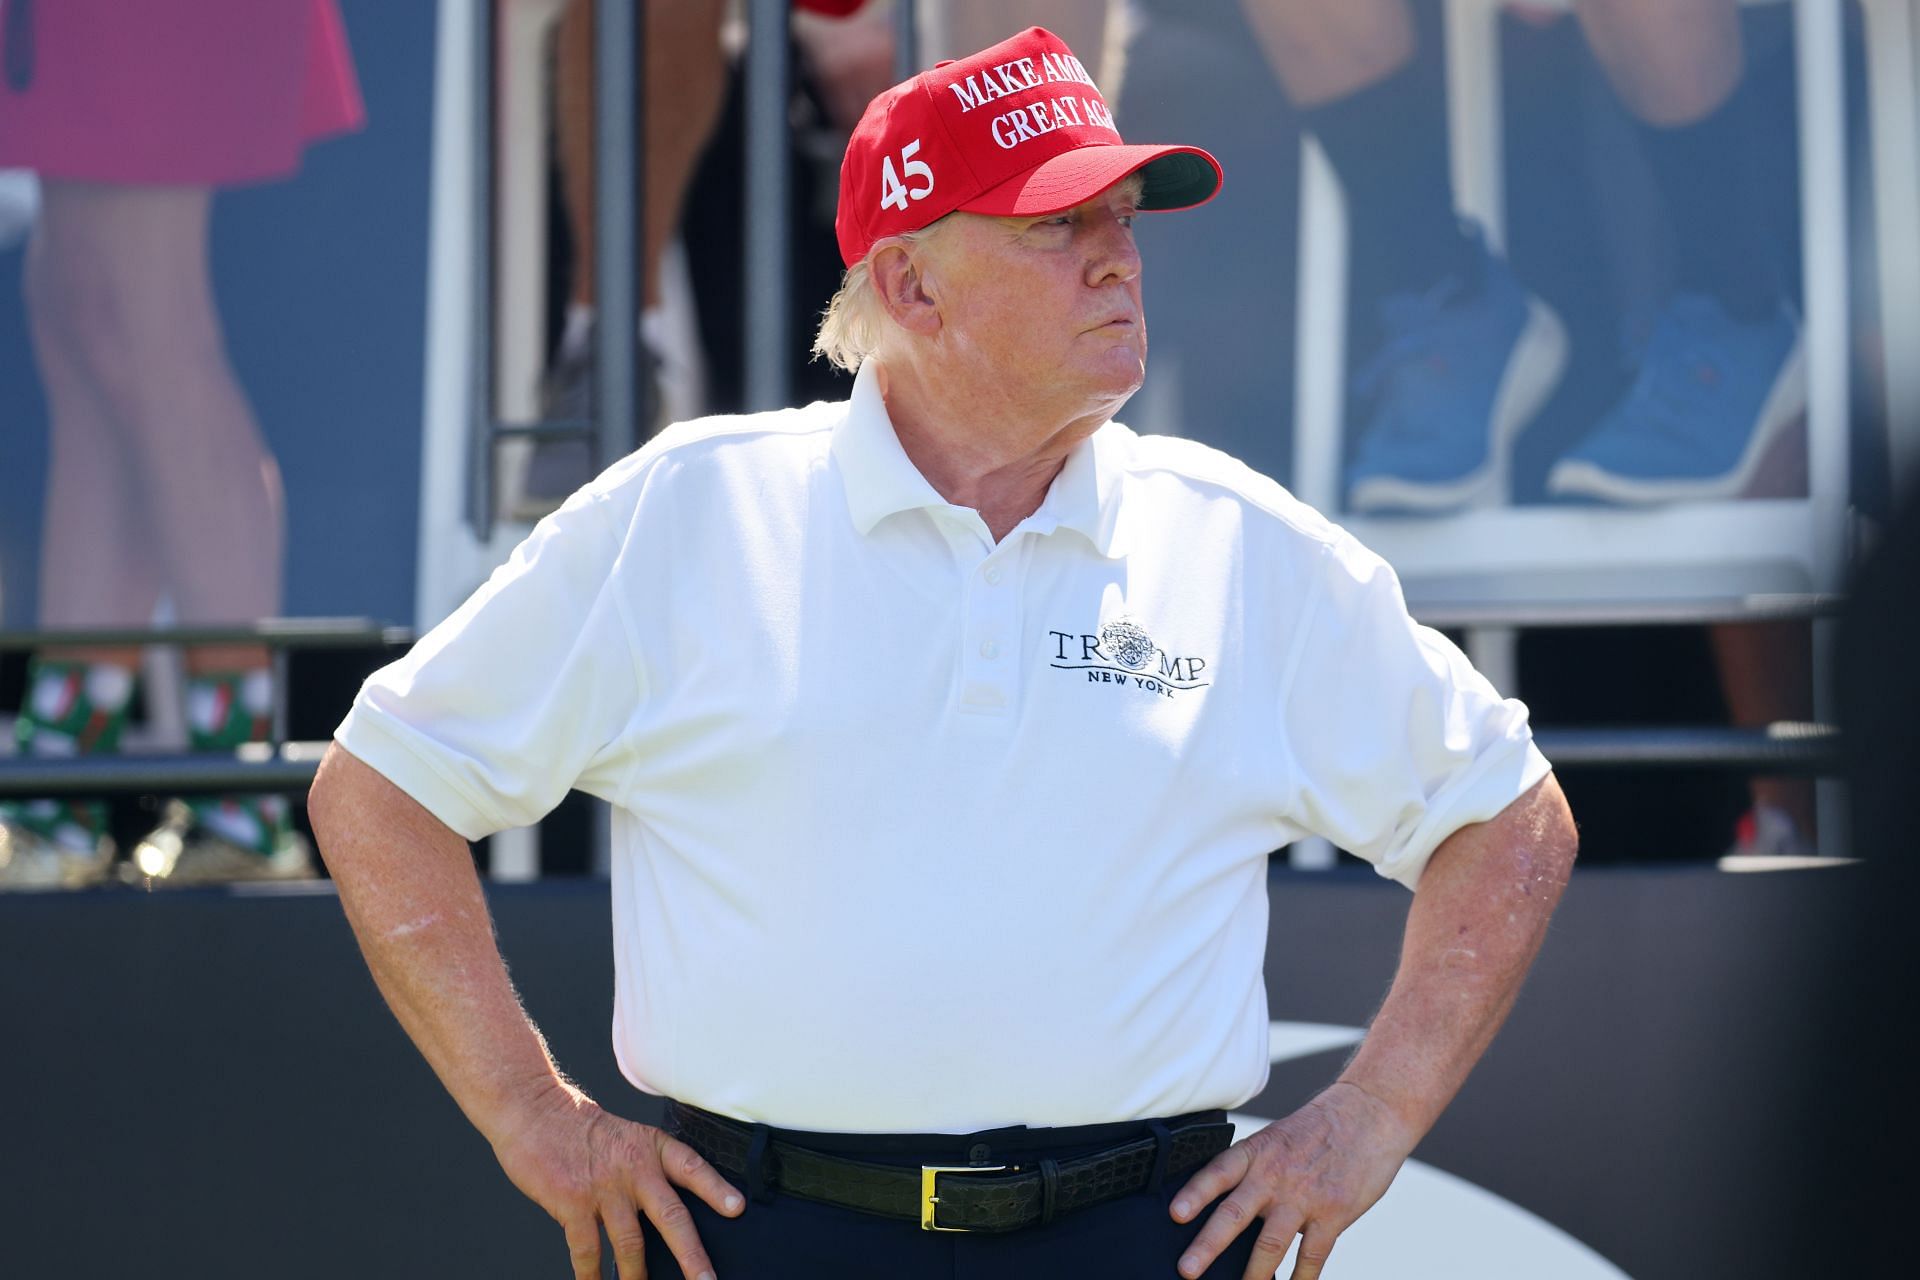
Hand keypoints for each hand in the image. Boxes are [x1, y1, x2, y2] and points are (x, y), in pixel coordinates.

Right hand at [488, 1082, 744, 1279]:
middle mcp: (634, 1167)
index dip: (716, 1188)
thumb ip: (645, 1169)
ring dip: (637, 1276)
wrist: (533, 1111)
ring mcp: (603, 1187)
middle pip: (671, 1216)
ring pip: (631, 1244)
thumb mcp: (625, 1136)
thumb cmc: (580, 1128)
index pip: (692, 1167)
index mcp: (651, 1147)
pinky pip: (587, 1250)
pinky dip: (591, 1274)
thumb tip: (660, 1215)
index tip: (737, 1208)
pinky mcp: (572, 1202)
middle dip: (692, 1255)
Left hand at [1168, 1083, 1414, 1279]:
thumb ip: (1253, 1170)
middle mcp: (1275, 1174)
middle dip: (1208, 1245)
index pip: (1218, 1173)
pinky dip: (1301, 1278)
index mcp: (1257, 1151)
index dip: (1194, 1193)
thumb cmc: (1319, 1129)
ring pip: (1271, 1243)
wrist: (1370, 1112)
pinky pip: (1312, 1255)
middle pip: (1235, 1213)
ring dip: (1253, 1274)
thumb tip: (1226, 1209)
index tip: (1175, 1214)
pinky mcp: (1334, 1213)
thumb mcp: (1276, 1137)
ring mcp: (1304, 1196)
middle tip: (1187, 1270)